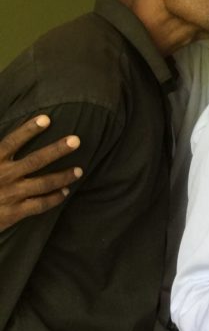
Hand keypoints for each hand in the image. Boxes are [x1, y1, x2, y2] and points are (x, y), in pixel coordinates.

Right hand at [0, 115, 81, 231]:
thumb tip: (8, 143)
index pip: (12, 141)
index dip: (29, 129)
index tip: (46, 118)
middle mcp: (3, 176)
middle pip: (36, 160)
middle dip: (57, 150)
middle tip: (76, 140)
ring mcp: (11, 195)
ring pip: (44, 183)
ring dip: (63, 176)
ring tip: (79, 170)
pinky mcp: (14, 213)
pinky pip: (40, 205)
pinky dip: (55, 198)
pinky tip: (66, 192)